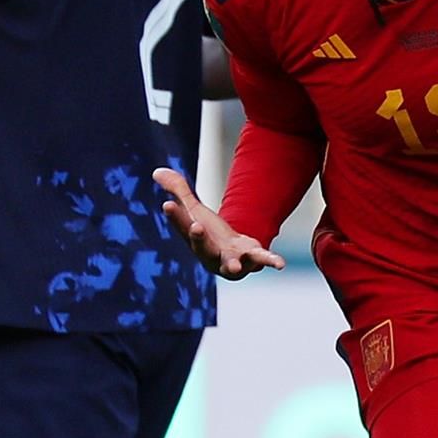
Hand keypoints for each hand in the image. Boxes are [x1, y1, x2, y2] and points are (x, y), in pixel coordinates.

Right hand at [154, 168, 285, 279]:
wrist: (231, 256)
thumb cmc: (209, 233)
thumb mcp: (194, 209)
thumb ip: (178, 190)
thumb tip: (157, 171)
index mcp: (194, 240)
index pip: (182, 225)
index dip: (175, 216)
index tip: (167, 204)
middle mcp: (210, 255)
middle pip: (202, 248)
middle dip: (199, 238)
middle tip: (196, 227)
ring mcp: (231, 261)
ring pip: (231, 264)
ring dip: (233, 265)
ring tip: (235, 266)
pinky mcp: (252, 259)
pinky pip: (261, 261)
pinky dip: (270, 262)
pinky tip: (280, 264)